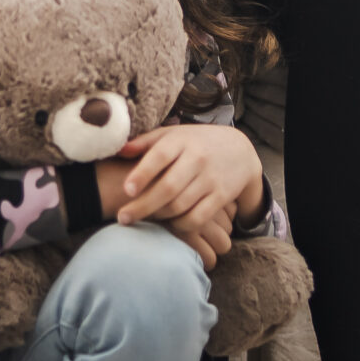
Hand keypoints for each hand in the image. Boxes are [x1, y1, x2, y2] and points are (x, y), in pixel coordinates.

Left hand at [114, 123, 264, 237]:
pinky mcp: (222, 196)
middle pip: (168, 187)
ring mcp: (211, 178)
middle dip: (143, 205)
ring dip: (159, 216)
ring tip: (142, 220)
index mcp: (181, 140)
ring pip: (181, 205)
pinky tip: (169, 224)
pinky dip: (181, 225)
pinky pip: (198, 217)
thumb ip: (146, 142)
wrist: (240, 150)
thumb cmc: (196, 143)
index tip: (126, 190)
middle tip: (122, 218)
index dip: (142, 173)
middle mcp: (197, 158)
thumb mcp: (174, 135)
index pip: (160, 156)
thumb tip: (119, 151)